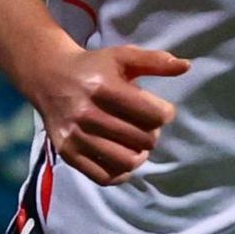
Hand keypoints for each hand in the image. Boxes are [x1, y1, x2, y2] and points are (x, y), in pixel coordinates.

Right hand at [28, 43, 189, 184]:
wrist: (48, 77)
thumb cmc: (93, 67)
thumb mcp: (122, 56)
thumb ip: (155, 61)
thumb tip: (186, 66)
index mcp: (103, 88)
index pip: (154, 115)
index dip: (165, 113)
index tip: (159, 109)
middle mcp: (87, 114)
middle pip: (143, 140)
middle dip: (152, 133)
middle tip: (146, 125)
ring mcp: (75, 136)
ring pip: (126, 161)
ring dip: (139, 154)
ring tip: (136, 143)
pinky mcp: (67, 153)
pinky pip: (103, 177)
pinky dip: (120, 172)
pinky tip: (123, 157)